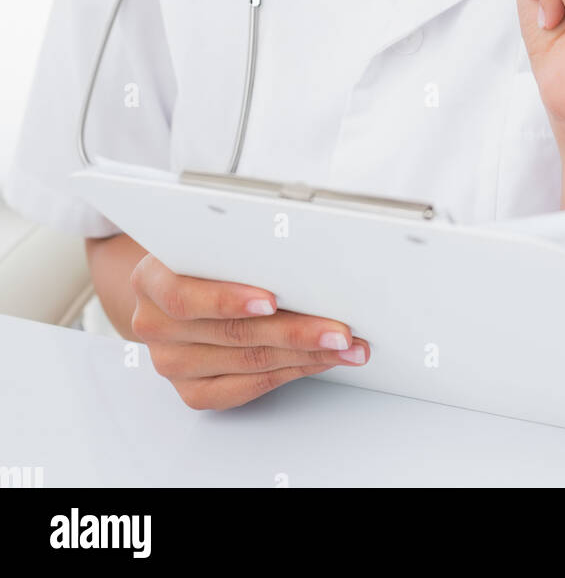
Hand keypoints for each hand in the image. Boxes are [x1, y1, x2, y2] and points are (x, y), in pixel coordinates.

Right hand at [130, 254, 369, 410]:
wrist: (173, 288)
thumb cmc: (201, 258)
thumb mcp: (207, 241)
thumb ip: (234, 248)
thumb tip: (300, 258)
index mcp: (150, 280)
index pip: (184, 295)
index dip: (229, 300)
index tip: (272, 300)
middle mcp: (154, 326)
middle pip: (232, 334)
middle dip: (296, 331)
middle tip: (339, 330)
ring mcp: (171, 364)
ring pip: (249, 362)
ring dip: (306, 354)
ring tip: (344, 346)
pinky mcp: (193, 392)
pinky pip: (248, 387)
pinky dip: (291, 372)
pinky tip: (319, 360)